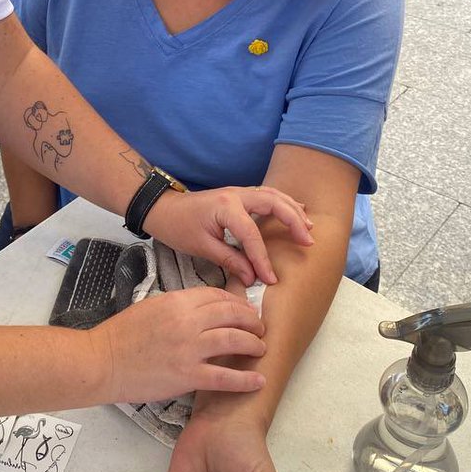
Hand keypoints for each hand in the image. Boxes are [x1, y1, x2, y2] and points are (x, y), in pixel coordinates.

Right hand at [91, 286, 265, 403]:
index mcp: (177, 302)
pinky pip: (225, 377)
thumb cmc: (121, 335)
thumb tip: (203, 311)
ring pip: (235, 341)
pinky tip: (258, 380)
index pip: (218, 296)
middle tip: (259, 328)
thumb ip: (179, 307)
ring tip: (260, 349)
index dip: (237, 302)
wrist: (102, 361)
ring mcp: (189, 349)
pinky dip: (245, 379)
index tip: (244, 309)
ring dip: (253, 344)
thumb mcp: (151, 307)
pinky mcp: (187, 376)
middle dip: (252, 320)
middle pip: (232, 315)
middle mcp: (188, 322)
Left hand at [144, 185, 313, 285]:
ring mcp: (238, 192)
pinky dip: (283, 203)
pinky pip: (266, 195)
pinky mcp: (238, 195)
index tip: (271, 279)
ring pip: (273, 195)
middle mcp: (236, 195)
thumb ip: (230, 260)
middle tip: (308, 242)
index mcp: (226, 207)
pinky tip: (295, 211)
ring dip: (292, 210)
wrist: (163, 209)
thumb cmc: (178, 227)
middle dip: (293, 222)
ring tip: (307, 227)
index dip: (263, 259)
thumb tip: (252, 277)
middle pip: (274, 203)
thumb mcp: (202, 247)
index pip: (253, 235)